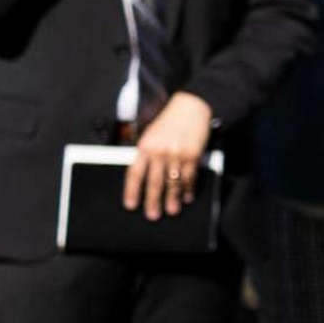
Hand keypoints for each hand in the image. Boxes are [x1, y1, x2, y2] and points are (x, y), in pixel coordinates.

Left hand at [124, 93, 213, 220]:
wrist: (191, 107)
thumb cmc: (169, 121)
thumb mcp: (151, 134)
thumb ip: (146, 153)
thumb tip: (143, 175)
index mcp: (145, 147)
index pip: (134, 174)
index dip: (132, 191)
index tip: (131, 204)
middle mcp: (159, 152)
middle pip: (154, 182)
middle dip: (153, 201)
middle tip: (153, 215)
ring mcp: (176, 155)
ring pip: (172, 183)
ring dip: (173, 199)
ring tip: (172, 210)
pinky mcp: (192, 155)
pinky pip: (189, 177)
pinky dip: (189, 188)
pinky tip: (188, 196)